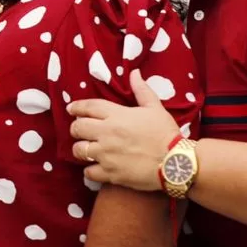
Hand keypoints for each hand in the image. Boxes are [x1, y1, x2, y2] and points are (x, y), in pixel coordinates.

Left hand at [67, 70, 181, 191]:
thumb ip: (142, 90)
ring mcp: (106, 154)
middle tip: (80, 131)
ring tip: (86, 150)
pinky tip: (94, 168)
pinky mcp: (110, 173)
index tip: (71, 109)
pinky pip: (88, 172)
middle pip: (77, 128)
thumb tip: (135, 73)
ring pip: (79, 150)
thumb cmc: (166, 134)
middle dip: (76, 128)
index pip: (88, 107)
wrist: (175, 163)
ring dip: (80, 149)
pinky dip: (89, 171)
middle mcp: (107, 133)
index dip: (76, 107)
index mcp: (117, 115)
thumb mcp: (155, 108)